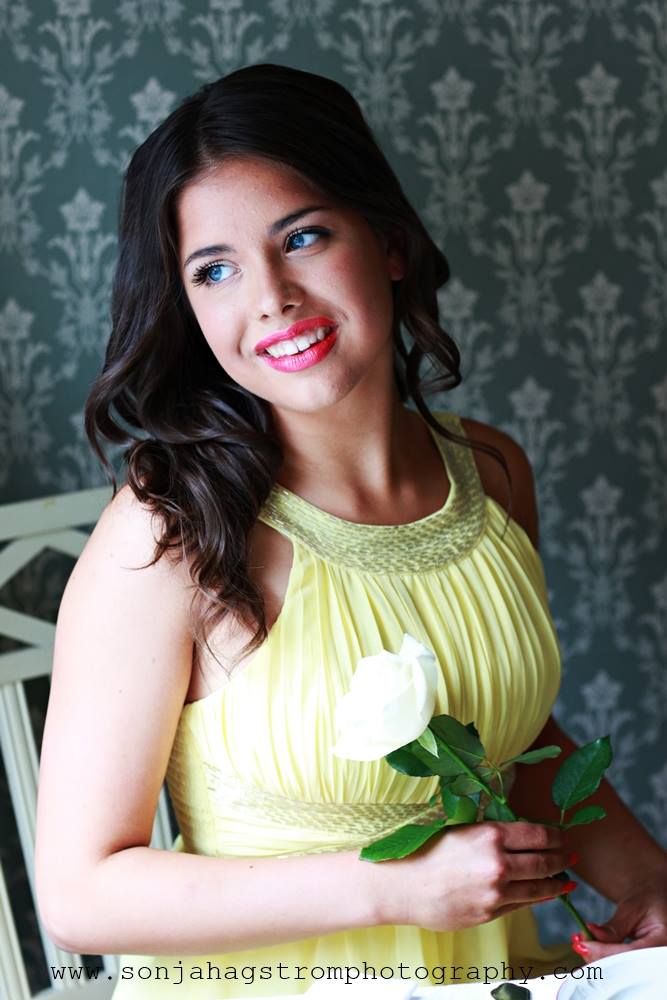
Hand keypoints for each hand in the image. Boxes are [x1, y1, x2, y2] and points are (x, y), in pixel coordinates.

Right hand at [378, 820, 574, 932]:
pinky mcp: (490, 913)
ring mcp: (495, 892)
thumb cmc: (427, 851)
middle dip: (563, 858)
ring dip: (556, 882)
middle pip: (544, 861)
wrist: (402, 884)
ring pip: (538, 887)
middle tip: (572, 855)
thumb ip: (493, 833)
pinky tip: (543, 893)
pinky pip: (521, 905)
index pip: (537, 834)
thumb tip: (523, 835)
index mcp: (490, 835)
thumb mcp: (462, 829)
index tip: (563, 836)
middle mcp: (497, 863)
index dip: (556, 836)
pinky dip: (537, 898)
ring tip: (565, 878)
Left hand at [573, 873, 666, 961]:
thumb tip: (592, 934)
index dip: (604, 952)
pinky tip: (589, 948)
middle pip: (625, 968)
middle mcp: (659, 957)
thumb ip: (614, 926)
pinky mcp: (642, 968)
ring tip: (581, 943)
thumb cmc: (648, 902)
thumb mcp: (631, 908)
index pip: (631, 953)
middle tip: (578, 944)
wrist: (656, 902)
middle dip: (598, 957)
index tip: (582, 945)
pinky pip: (621, 970)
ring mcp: (652, 965)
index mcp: (663, 941)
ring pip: (621, 972)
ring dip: (597, 959)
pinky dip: (603, 960)